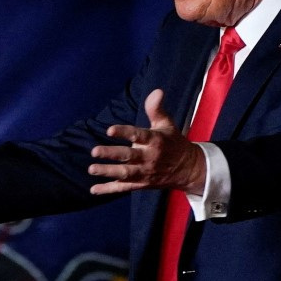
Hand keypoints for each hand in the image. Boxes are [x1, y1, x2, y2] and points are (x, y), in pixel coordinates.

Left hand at [88, 89, 205, 195]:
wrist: (188, 169)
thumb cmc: (173, 143)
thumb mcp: (167, 124)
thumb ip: (156, 109)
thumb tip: (156, 91)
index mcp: (155, 141)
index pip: (138, 135)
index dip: (124, 133)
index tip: (109, 130)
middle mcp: (149, 158)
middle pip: (128, 157)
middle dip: (111, 154)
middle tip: (94, 151)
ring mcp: (145, 173)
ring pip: (125, 174)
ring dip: (108, 172)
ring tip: (92, 169)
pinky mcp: (142, 184)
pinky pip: (124, 188)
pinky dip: (109, 189)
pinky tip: (94, 189)